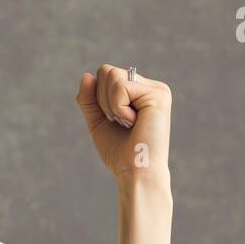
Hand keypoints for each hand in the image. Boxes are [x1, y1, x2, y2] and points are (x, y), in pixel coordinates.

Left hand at [75, 64, 171, 181]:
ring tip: (129, 123)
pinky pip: (120, 87)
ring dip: (110, 105)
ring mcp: (157, 89)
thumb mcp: (98, 121)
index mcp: (140, 92)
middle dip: (102, 100)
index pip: (105, 74)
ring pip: (112, 75)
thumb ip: (89, 99)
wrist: (135, 172)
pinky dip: (118, 108)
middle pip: (107, 71)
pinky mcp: (158, 95)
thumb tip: (86, 75)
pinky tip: (135, 122)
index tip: (114, 121)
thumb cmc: (120, 153)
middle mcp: (151, 87)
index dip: (98, 98)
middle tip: (121, 123)